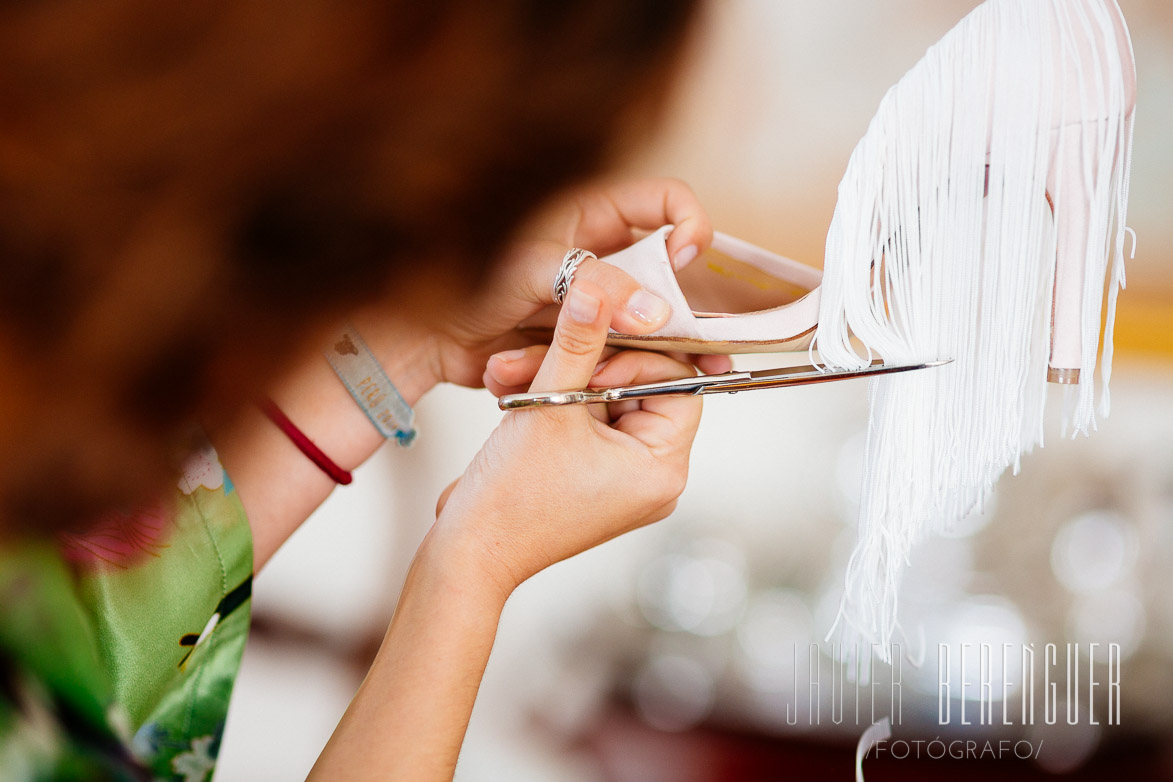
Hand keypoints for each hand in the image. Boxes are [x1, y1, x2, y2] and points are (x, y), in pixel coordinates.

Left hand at [357, 178, 731, 397]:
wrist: (421, 339)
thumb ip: (598, 288)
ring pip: (645, 316)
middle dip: (682, 303)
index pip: (667, 200)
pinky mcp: (582, 337)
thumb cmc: (462, 282)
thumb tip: (658, 313)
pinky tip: (614, 383)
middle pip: (666, 267)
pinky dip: (620, 368)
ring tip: (670, 368)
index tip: (688, 261)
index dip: (689, 223)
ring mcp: (592, 297)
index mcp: (590, 212)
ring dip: (652, 344)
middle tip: (698, 339)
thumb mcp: (535, 272)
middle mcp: (599, 251)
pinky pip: (617, 350)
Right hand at [429, 277, 701, 593]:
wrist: (469, 552)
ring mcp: (629, 483)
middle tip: (544, 360)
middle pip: (643, 389)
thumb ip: (577, 340)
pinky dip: (560, 406)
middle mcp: (656, 479)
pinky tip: (520, 397)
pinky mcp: (600, 481)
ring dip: (564, 383)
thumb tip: (596, 287)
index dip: (634, 357)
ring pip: (609, 402)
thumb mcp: (549, 404)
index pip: (679, 382)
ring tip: (516, 381)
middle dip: (588, 368)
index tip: (588, 356)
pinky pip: (593, 424)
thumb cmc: (511, 496)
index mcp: (663, 468)